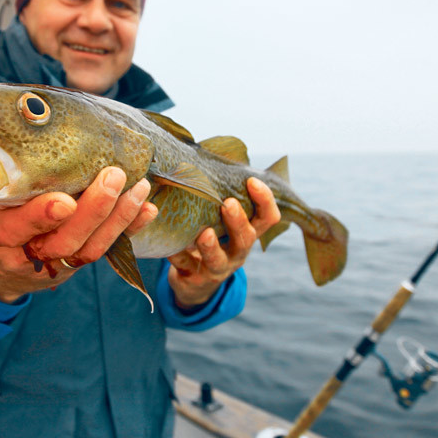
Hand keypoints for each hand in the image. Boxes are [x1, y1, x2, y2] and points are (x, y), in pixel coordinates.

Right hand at [0, 167, 155, 302]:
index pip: (18, 228)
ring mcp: (56, 264)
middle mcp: (27, 255)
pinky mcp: (76, 264)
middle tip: (113, 176)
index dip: (42, 216)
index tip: (65, 201)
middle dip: (94, 210)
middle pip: (65, 240)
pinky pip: (106, 251)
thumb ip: (4, 181)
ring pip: (90, 249)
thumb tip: (27, 131)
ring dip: (119, 218)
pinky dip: (129, 229)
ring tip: (138, 187)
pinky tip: (148, 209)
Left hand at [167, 177, 279, 308]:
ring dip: (211, 246)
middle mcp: (236, 253)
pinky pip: (185, 267)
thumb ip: (219, 198)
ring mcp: (216, 268)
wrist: (194, 282)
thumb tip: (203, 155)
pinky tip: (169, 248)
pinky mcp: (193, 279)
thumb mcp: (219, 222)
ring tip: (204, 233)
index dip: (265, 200)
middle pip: (246, 239)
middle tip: (228, 204)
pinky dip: (177, 257)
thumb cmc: (209, 239)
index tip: (252, 181)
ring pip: (218, 260)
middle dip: (238, 221)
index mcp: (246, 234)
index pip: (267, 218)